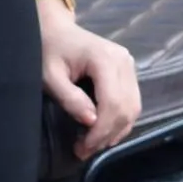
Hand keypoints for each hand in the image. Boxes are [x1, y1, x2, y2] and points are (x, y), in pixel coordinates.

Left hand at [38, 0, 140, 156]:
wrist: (56, 31)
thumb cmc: (48, 51)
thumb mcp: (50, 76)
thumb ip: (70, 98)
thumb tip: (91, 121)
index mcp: (105, 58)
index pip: (112, 102)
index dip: (101, 130)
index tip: (83, 147)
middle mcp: (124, 61)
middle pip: (126, 108)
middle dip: (107, 134)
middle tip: (84, 150)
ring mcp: (129, 65)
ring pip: (133, 108)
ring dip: (115, 131)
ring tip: (91, 145)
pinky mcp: (128, 72)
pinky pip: (131, 103)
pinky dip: (120, 122)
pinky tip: (102, 133)